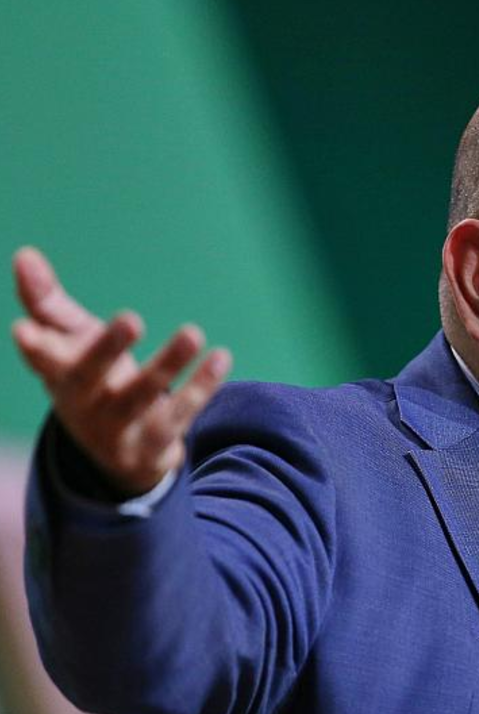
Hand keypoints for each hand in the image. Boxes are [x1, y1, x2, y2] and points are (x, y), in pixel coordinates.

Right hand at [11, 246, 231, 495]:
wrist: (121, 458)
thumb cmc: (93, 382)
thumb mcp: (72, 343)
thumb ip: (48, 303)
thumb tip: (24, 254)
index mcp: (57, 375)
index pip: (41, 359)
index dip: (33, 346)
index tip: (23, 330)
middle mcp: (81, 405)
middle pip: (87, 379)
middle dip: (106, 350)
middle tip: (131, 319)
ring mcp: (115, 431)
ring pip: (140, 398)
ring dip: (167, 365)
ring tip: (193, 333)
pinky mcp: (151, 447)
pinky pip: (178, 417)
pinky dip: (200, 388)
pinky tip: (221, 357)